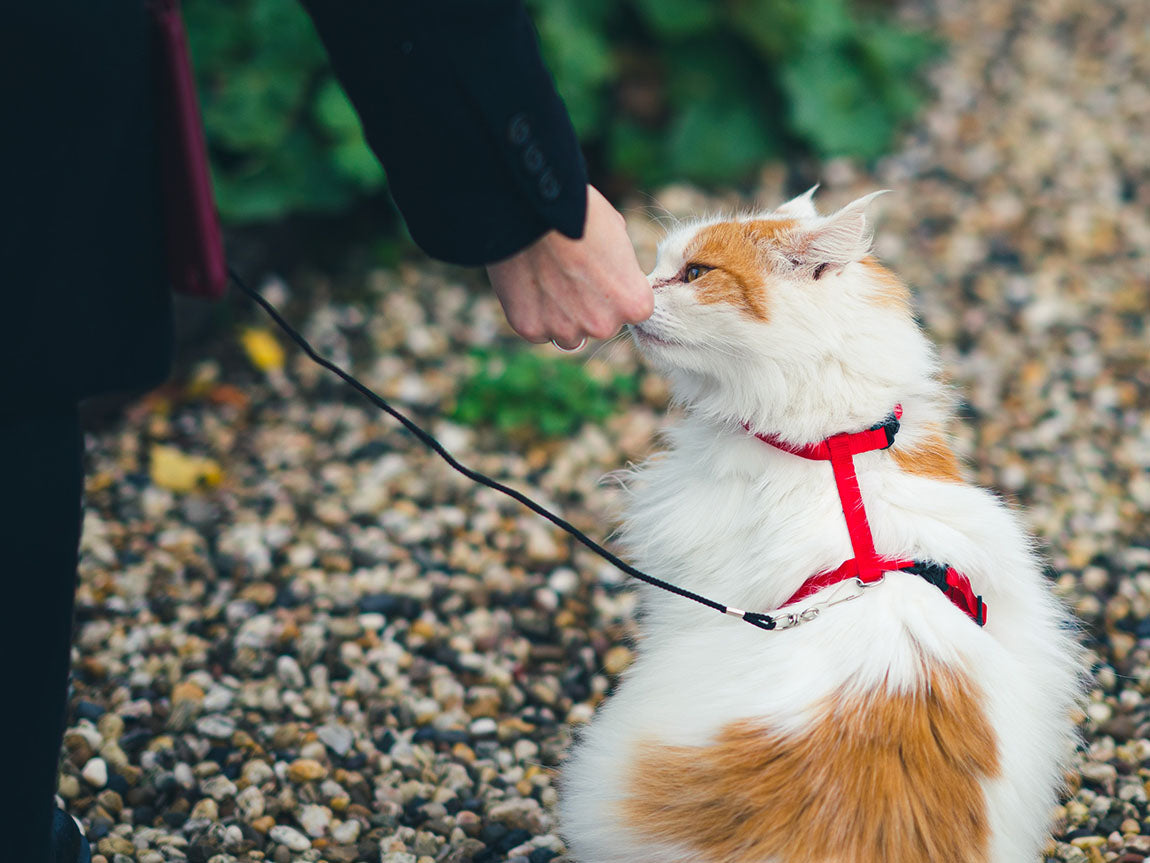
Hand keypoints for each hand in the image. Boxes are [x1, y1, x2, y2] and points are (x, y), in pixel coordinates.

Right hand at [486, 185, 653, 347]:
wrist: (535, 208)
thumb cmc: (581, 213)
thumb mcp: (618, 235)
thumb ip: (620, 267)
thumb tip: (613, 272)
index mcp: (635, 304)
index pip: (631, 311)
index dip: (615, 290)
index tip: (600, 271)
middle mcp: (604, 326)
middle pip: (599, 325)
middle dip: (587, 306)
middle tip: (569, 271)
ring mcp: (566, 331)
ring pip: (567, 333)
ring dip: (560, 315)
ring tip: (547, 278)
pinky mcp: (531, 329)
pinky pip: (536, 329)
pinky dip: (532, 312)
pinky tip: (528, 284)